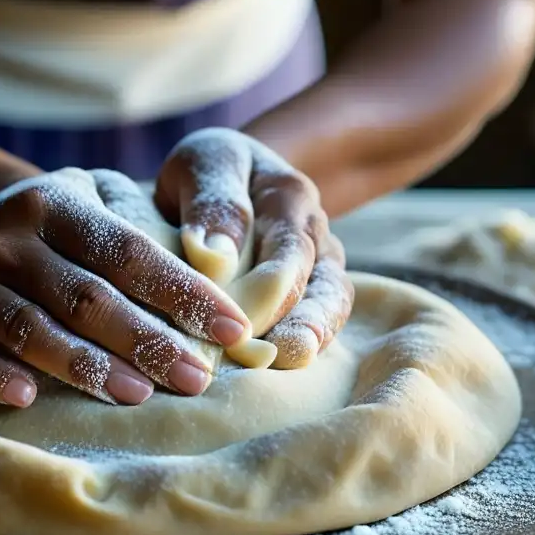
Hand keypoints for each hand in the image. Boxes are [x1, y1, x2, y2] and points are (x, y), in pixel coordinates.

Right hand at [0, 168, 252, 407]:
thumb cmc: (63, 232)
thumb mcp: (99, 206)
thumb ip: (148, 234)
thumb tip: (228, 285)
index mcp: (58, 202)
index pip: (128, 252)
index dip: (182, 292)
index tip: (232, 329)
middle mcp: (9, 237)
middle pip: (84, 296)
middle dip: (146, 340)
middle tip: (196, 379)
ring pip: (30, 328)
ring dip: (84, 366)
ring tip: (138, 395)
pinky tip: (27, 399)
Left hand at [154, 127, 353, 367]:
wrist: (228, 178)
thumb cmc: (208, 173)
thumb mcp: (204, 164)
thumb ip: (212, 203)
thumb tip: (214, 255)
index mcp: (289, 196)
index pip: (289, 246)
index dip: (269, 286)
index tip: (241, 319)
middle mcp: (313, 231)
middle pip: (317, 280)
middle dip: (299, 320)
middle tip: (280, 355)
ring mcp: (318, 264)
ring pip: (330, 303)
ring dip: (311, 335)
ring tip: (291, 361)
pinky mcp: (312, 292)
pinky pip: (320, 319)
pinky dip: (306, 343)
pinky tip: (283, 370)